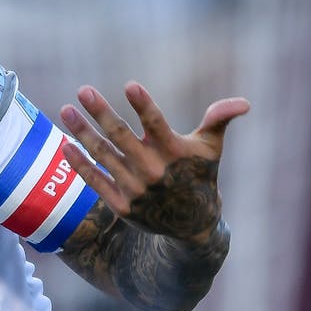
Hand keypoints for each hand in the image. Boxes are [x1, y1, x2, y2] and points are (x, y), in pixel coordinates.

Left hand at [59, 82, 247, 242]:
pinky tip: (65, 145)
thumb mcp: (211, 147)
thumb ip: (219, 120)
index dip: (144, 105)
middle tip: (83, 90)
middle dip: (101, 112)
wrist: (191, 224)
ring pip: (103, 154)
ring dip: (81, 132)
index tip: (130, 86)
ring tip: (65, 110)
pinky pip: (95, 180)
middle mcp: (153, 170)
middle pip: (121, 136)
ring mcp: (135, 188)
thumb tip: (244, 103)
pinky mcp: (121, 204)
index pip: (157, 124)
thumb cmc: (199, 175)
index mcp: (175, 152)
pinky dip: (80, 163)